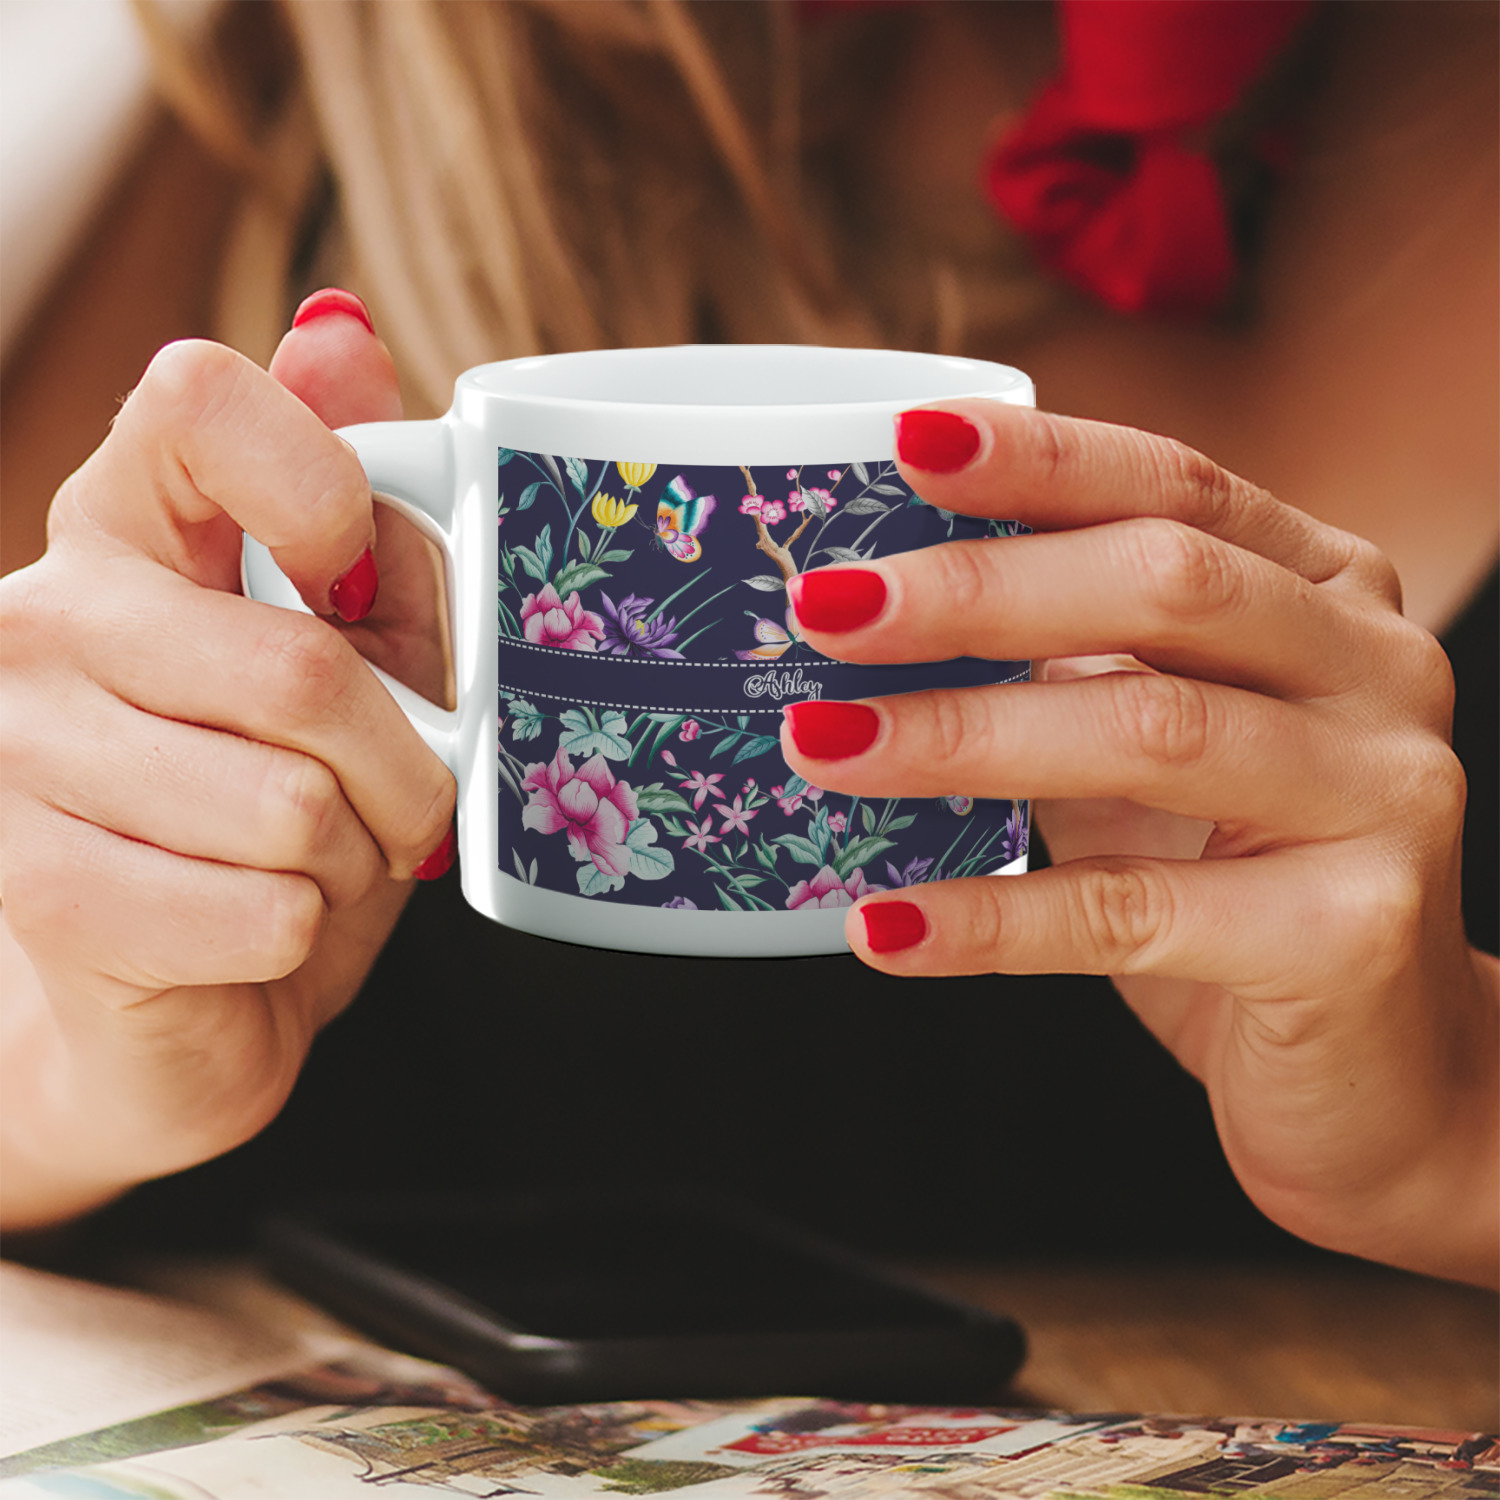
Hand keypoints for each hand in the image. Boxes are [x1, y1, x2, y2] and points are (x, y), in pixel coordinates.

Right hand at [0, 300, 455, 1228]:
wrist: (193, 989)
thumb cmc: (288, 802)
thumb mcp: (361, 649)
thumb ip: (362, 499)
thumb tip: (339, 329)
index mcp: (123, 523)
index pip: (200, 400)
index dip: (324, 490)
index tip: (357, 585)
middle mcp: (41, 614)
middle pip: (303, 670)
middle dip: (404, 765)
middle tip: (398, 795)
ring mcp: (18, 749)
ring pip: (294, 807)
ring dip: (355, 855)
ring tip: (317, 858)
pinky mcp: (36, 888)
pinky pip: (266, 911)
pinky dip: (306, 932)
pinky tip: (259, 922)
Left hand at [781, 401, 1498, 1285]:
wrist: (1381, 1076)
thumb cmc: (1238, 885)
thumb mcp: (1155, 747)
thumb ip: (1069, 665)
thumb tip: (870, 614)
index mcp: (1327, 594)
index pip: (1178, 487)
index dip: (1040, 460)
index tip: (904, 446)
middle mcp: (1377, 671)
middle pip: (1166, 586)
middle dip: (978, 589)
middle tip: (825, 610)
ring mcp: (1386, 797)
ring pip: (1150, 730)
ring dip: (960, 735)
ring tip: (819, 746)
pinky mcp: (1350, 934)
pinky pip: (1135, 911)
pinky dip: (992, 917)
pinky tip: (884, 927)